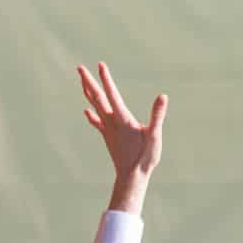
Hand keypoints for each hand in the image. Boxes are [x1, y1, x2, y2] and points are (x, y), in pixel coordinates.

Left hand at [77, 63, 167, 215]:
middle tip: (79, 68)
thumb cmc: (145, 158)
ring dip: (88, 92)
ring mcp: (108, 130)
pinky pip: (97, 122)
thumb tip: (163, 96)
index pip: (112, 95)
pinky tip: (86, 111)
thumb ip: (157, 115)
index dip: (106, 79)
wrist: (131, 178)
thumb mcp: (155, 135)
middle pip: (97, 98)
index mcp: (123, 119)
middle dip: (89, 81)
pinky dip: (91, 114)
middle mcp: (111, 122)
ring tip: (82, 81)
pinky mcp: (108, 137)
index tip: (100, 64)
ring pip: (95, 107)